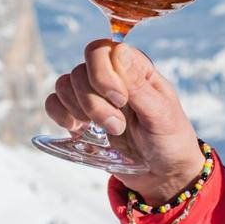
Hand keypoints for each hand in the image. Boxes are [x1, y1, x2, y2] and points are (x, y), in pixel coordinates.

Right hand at [44, 39, 204, 200]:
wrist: (163, 174)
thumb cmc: (170, 140)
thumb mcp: (161, 113)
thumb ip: (137, 84)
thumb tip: (118, 49)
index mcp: (133, 68)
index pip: (100, 51)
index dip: (102, 74)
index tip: (121, 101)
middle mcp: (110, 77)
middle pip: (79, 71)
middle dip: (94, 104)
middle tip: (118, 127)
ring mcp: (92, 97)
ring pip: (64, 85)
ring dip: (80, 111)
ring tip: (107, 132)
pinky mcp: (80, 117)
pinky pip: (54, 104)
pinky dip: (61, 115)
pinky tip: (79, 129)